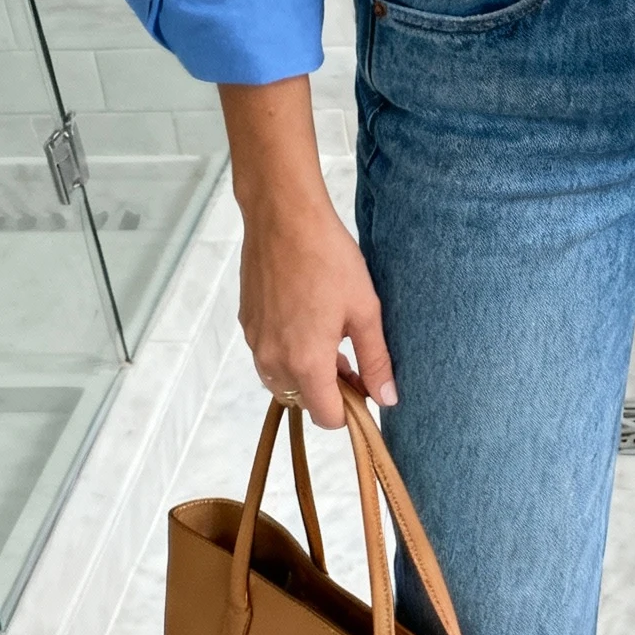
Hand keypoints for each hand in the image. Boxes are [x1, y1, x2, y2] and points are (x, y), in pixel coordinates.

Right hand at [220, 75, 395, 430]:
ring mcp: (255, 341)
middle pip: (303, 400)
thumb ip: (376, 361)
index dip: (350, 410)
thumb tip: (387, 399)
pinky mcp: (246, 322)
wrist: (284, 217)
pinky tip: (309, 319)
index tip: (366, 388)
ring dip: (307, 372)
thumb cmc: (328, 259)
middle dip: (329, 390)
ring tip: (332, 337)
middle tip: (353, 358)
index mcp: (305, 362)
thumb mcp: (365, 311)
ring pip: (283, 379)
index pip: (326, 417)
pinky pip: (268, 354)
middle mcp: (273, 360)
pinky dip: (288, 351)